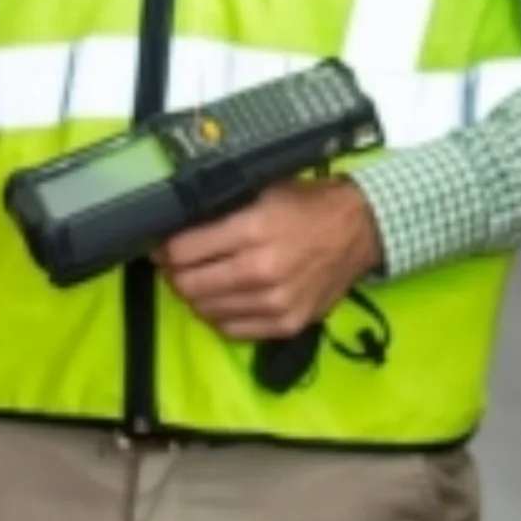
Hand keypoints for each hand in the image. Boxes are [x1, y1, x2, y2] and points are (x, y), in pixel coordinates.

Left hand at [155, 177, 384, 340]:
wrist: (360, 231)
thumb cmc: (309, 205)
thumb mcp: (264, 191)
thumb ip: (223, 209)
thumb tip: (179, 224)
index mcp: (254, 229)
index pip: (184, 251)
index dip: (164, 250)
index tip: (160, 246)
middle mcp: (262, 269)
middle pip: (190, 285)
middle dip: (174, 275)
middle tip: (175, 266)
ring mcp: (275, 302)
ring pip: (207, 310)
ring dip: (196, 296)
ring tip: (200, 281)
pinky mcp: (286, 324)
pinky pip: (232, 330)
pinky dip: (219, 316)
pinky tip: (224, 299)